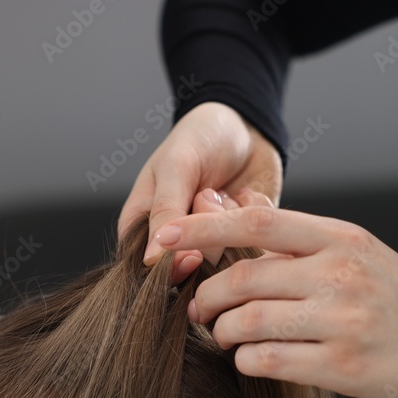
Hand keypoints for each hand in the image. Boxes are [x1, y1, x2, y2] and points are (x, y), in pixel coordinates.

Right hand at [117, 101, 282, 284]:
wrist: (245, 125)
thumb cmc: (200, 138)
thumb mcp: (176, 166)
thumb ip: (164, 213)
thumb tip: (152, 260)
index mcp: (142, 230)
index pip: (150, 272)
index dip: (174, 265)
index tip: (194, 252)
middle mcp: (176, 244)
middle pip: (191, 269)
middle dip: (206, 230)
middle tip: (207, 193)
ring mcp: (212, 246)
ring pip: (224, 260)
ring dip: (229, 219)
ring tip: (224, 190)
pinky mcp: (244, 242)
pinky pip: (254, 248)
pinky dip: (253, 217)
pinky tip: (245, 195)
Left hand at [152, 199, 397, 397]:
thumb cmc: (391, 292)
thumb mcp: (351, 248)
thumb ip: (290, 231)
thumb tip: (228, 205)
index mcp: (340, 238)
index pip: (257, 222)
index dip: (203, 227)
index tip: (164, 236)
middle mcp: (340, 274)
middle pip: (244, 277)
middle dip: (205, 296)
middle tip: (197, 308)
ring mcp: (342, 322)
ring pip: (250, 322)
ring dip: (222, 331)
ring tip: (222, 334)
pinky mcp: (342, 366)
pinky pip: (269, 361)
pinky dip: (245, 360)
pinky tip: (248, 357)